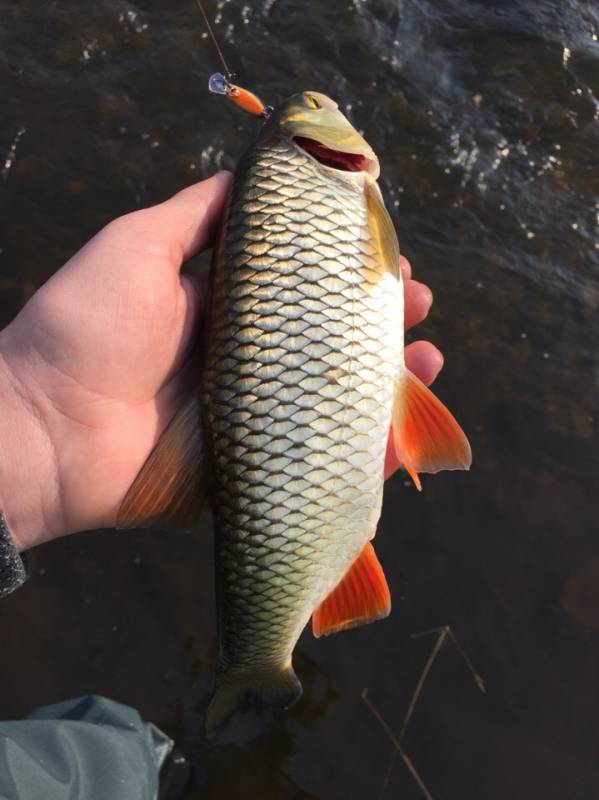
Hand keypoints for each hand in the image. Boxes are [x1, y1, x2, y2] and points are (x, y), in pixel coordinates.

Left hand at [0, 173, 441, 550]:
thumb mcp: (137, 246)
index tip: (390, 258)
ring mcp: (254, 421)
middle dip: (380, 324)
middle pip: (328, 344)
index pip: (304, 291)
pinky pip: (319, 464)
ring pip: (335, 401)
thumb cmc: (86, 326)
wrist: (46, 426)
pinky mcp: (253, 472)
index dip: (347, 275)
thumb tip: (243, 174)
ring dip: (389, 383)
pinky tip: (405, 431)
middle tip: (419, 305)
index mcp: (227, 313)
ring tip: (429, 361)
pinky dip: (370, 452)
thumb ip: (195, 215)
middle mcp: (248, 365)